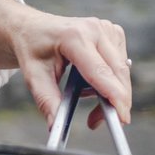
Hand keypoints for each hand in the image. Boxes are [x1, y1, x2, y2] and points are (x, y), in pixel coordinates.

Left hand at [12, 10, 131, 128]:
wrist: (32, 28)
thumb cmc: (32, 49)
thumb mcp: (33, 76)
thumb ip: (47, 101)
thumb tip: (56, 126)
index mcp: (74, 36)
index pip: (101, 72)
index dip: (115, 97)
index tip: (122, 119)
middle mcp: (94, 29)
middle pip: (117, 73)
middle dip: (113, 102)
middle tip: (94, 121)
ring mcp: (106, 29)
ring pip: (122, 71)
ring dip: (111, 91)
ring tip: (82, 95)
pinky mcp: (113, 32)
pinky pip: (120, 63)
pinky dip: (110, 79)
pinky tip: (89, 79)